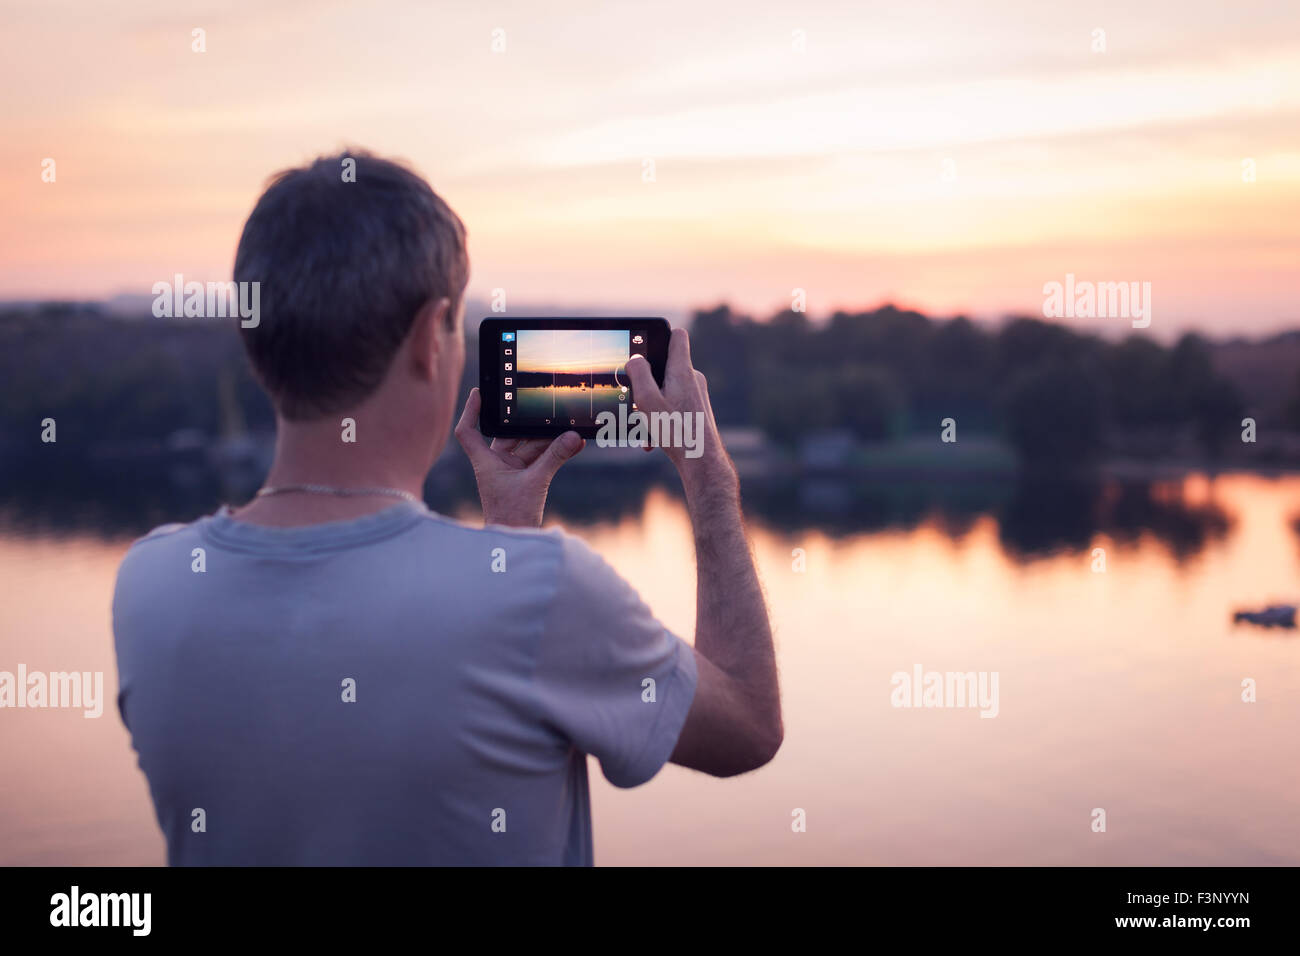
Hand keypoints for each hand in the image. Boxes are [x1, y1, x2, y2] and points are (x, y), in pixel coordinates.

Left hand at [455, 388, 584, 527]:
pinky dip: (554, 453)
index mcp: (486, 463)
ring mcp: (511, 472)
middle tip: (546, 411)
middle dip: (529, 425)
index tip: (480, 393)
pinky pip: (540, 460)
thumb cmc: (513, 517)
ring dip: (549, 441)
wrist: (516, 542)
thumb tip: (573, 437)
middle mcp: (496, 465)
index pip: (468, 431)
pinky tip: (573, 445)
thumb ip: (555, 458)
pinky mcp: (525, 480)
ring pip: (529, 447)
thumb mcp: (536, 483)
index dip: (471, 411)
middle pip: (509, 435)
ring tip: (570, 431)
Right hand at [624, 328, 736, 500]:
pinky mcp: (697, 411)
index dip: (660, 335)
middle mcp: (693, 379)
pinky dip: (661, 420)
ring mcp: (697, 396)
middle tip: (635, 399)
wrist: (702, 461)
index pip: (677, 336)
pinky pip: (674, 408)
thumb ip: (639, 373)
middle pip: (666, 367)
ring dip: (651, 407)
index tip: (646, 345)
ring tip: (644, 427)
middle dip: (647, 382)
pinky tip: (652, 440)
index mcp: (682, 370)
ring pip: (667, 392)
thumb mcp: (647, 399)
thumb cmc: (675, 430)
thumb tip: (635, 359)